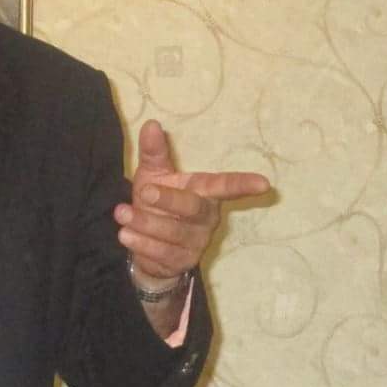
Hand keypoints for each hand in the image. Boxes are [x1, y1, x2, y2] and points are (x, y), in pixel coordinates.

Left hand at [114, 120, 270, 288]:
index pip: (225, 186)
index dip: (244, 185)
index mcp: (204, 192)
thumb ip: (154, 152)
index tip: (264, 183)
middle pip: (193, 208)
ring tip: (122, 213)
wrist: (146, 247)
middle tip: (144, 192)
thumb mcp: (153, 175)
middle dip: (169, 200)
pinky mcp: (182, 263)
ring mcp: (196, 243)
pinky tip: (126, 234)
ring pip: (173, 233)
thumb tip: (151, 124)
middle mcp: (206, 218)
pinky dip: (141, 243)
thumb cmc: (156, 204)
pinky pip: (162, 253)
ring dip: (146, 223)